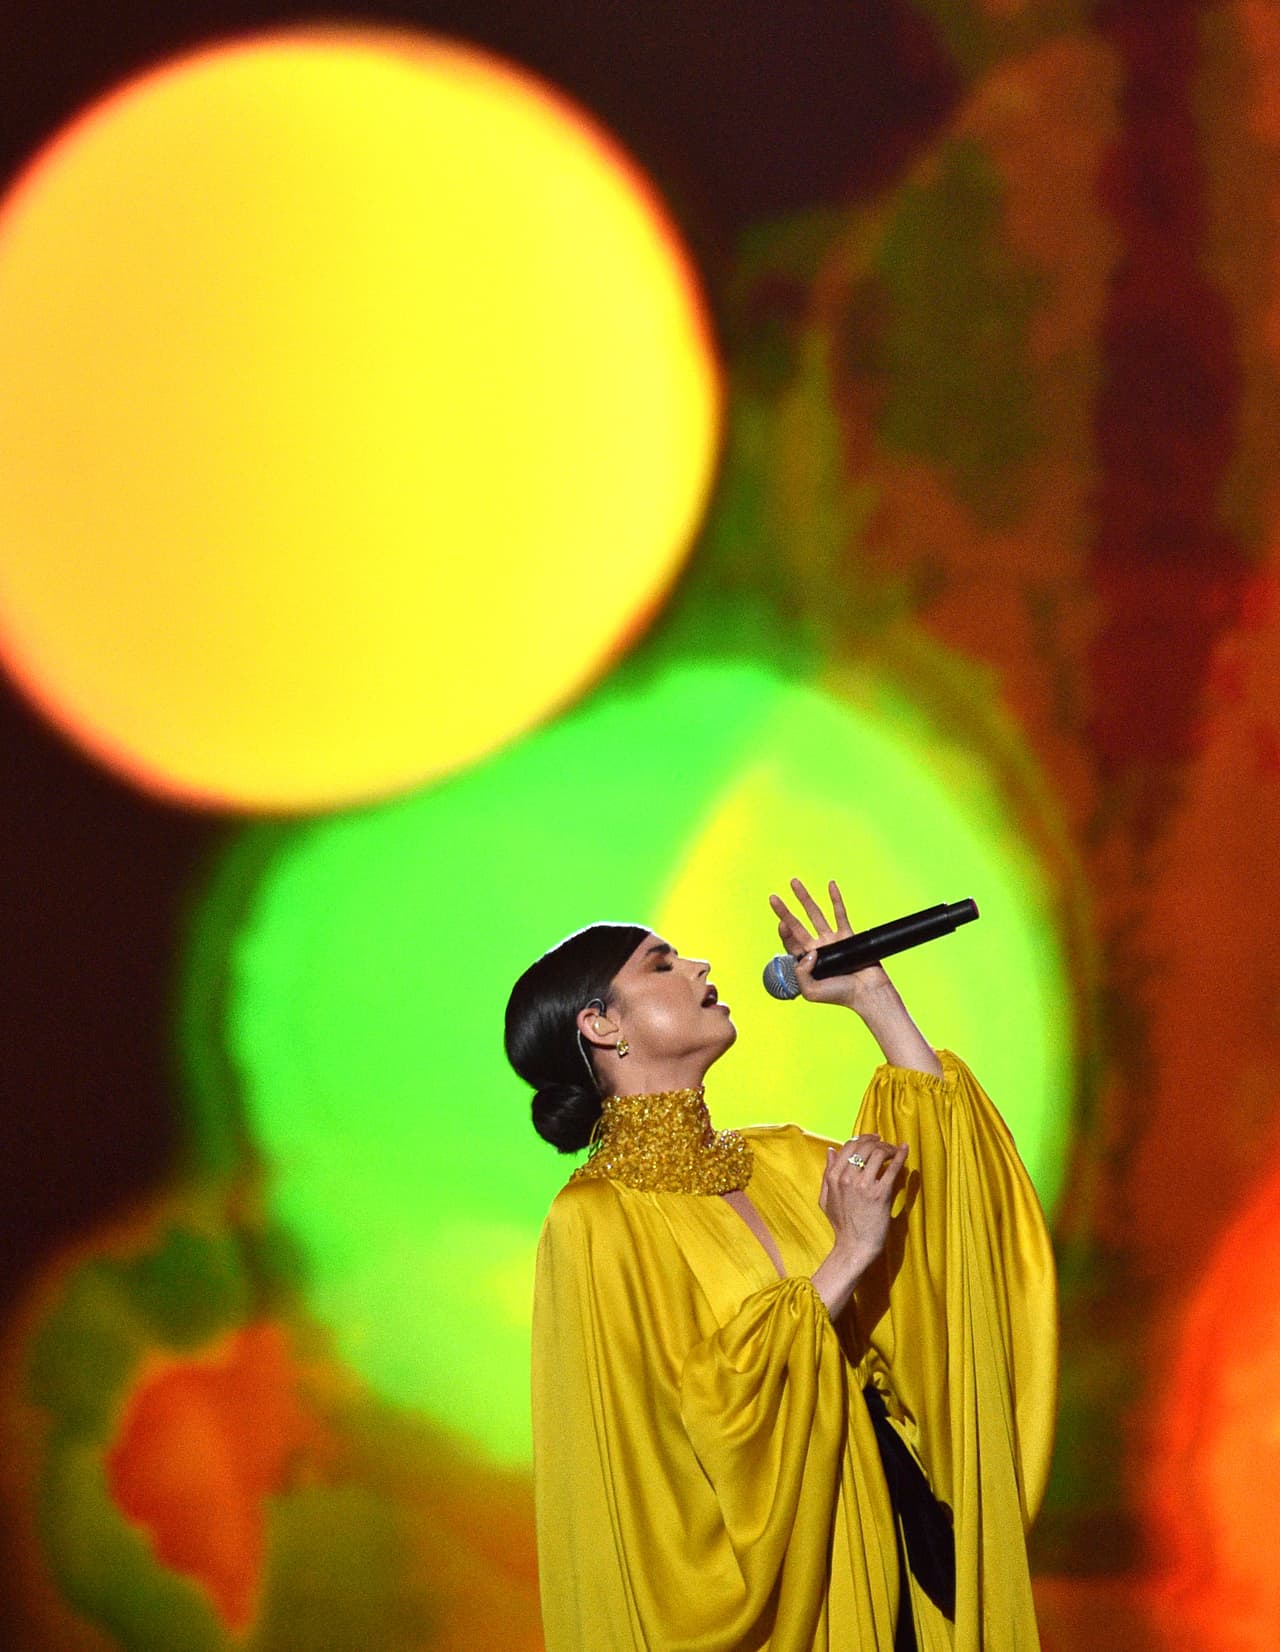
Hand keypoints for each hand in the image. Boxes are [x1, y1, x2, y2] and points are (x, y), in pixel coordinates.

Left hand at [769, 877, 893, 1010]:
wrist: (867, 994)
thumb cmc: (840, 996)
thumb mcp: (810, 991)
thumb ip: (800, 973)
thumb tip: (808, 953)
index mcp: (806, 962)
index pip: (790, 942)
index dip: (784, 932)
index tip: (781, 924)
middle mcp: (817, 949)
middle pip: (797, 925)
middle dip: (785, 911)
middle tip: (773, 898)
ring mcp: (832, 941)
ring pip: (815, 915)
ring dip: (804, 898)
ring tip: (793, 883)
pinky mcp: (848, 936)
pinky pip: (840, 914)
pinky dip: (836, 899)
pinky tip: (830, 884)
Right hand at [819, 1133, 908, 1261]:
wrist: (854, 1247)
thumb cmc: (841, 1225)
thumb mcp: (825, 1198)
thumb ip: (827, 1173)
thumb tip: (831, 1150)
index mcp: (833, 1177)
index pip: (849, 1146)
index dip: (863, 1138)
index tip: (873, 1138)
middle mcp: (847, 1178)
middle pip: (864, 1146)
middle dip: (877, 1141)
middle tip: (886, 1144)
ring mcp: (864, 1186)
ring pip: (878, 1153)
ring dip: (889, 1148)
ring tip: (894, 1151)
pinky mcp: (881, 1194)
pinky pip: (892, 1168)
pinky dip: (900, 1156)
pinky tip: (905, 1149)